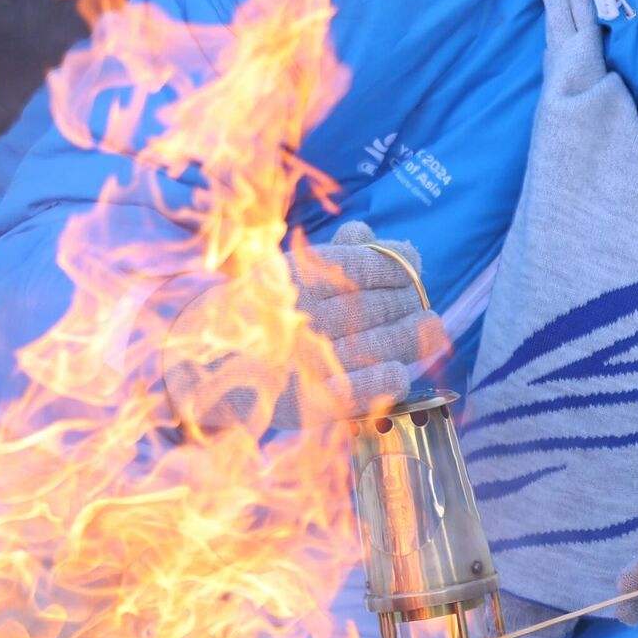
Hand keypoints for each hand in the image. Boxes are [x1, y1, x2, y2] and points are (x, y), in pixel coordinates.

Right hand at [165, 221, 442, 430]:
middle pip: (377, 305)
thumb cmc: (264, 311)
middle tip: (423, 304)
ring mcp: (303, 360)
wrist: (208, 366)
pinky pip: (359, 389)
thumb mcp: (291, 274)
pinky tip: (400, 371)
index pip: (365, 264)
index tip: (415, 268)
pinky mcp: (306, 403)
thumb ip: (336, 255)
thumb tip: (372, 234)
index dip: (398, 265)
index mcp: (296, 277)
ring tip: (429, 329)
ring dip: (409, 338)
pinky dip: (385, 379)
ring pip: (376, 344)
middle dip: (406, 302)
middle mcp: (300, 314)